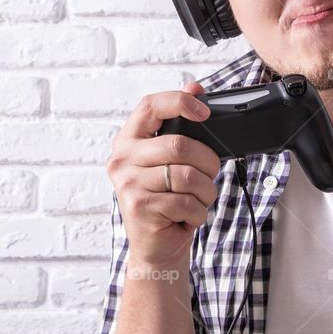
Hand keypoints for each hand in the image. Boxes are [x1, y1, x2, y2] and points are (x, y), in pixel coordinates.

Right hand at [106, 81, 219, 270]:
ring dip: (205, 192)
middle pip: (179, 145)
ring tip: (197, 200)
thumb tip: (195, 86)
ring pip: (187, 176)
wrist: (156, 246)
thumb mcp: (173, 162)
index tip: (205, 112)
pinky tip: (187, 217)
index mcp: (129, 140)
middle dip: (207, 162)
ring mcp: (128, 183)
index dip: (179, 101)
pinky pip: (186, 202)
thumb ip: (181, 127)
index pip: (150, 105)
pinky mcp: (139, 207)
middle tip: (210, 175)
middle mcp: (122, 159)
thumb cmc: (167, 200)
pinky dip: (198, 212)